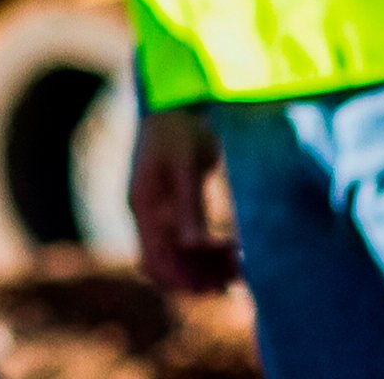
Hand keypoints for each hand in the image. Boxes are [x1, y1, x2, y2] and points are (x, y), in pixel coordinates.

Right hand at [128, 107, 239, 294]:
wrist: (172, 103)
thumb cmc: (180, 128)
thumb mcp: (186, 164)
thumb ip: (189, 204)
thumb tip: (193, 244)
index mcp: (143, 206)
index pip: (157, 261)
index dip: (187, 280)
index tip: (224, 280)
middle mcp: (143, 215)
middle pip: (164, 266)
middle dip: (198, 278)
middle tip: (238, 278)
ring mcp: (152, 212)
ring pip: (173, 257)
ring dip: (203, 267)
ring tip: (241, 265)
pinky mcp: (165, 207)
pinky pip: (179, 242)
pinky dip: (202, 252)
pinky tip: (231, 248)